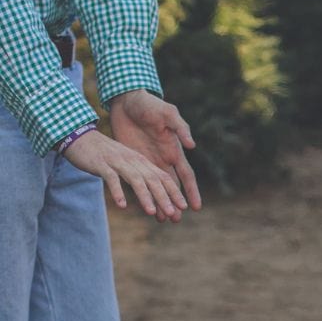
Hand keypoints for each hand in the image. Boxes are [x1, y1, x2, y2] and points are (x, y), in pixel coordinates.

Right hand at [62, 129, 188, 220]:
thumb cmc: (105, 156)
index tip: (183, 207)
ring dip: (145, 196)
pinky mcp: (101, 163)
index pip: (162, 177)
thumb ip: (139, 179)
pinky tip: (122, 205)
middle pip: (153, 179)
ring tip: (151, 212)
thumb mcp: (126, 165)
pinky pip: (111, 178)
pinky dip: (117, 191)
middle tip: (172, 214)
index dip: (174, 192)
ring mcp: (117, 161)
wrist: (79, 138)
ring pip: (135, 179)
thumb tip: (153, 200)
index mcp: (141, 161)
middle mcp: (132, 160)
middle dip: (164, 197)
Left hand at [109, 89, 200, 220]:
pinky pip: (138, 181)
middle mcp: (164, 159)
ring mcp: (148, 161)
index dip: (191, 192)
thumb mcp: (167, 113)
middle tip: (176, 220)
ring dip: (159, 203)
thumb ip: (180, 128)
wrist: (126, 100)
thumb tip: (192, 145)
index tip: (195, 207)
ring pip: (156, 188)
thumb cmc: (149, 105)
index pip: (186, 176)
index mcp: (174, 150)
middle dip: (175, 203)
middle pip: (172, 187)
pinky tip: (141, 206)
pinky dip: (141, 194)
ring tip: (161, 220)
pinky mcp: (133, 160)